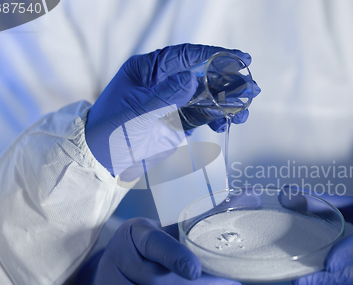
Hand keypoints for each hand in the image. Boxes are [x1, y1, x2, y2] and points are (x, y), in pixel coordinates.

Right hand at [70, 218, 244, 284]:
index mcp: (134, 232)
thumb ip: (208, 213)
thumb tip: (253, 197)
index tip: (196, 270)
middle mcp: (117, 260)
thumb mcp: (171, 226)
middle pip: (158, 281)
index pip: (153, 244)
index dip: (174, 257)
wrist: (112, 274)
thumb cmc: (154, 247)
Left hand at [85, 44, 254, 174]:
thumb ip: (164, 96)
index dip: (214, 55)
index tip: (239, 59)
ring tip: (243, 111)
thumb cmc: (109, 132)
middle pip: (202, 75)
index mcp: (148, 70)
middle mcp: (162, 82)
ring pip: (206, 96)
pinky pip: (201, 115)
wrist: (101, 161)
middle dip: (228, 82)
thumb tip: (191, 78)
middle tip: (250, 89)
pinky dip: (216, 118)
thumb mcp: (135, 113)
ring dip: (226, 102)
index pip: (186, 56)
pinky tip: (226, 123)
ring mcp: (171, 102)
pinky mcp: (176, 121)